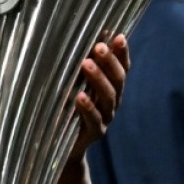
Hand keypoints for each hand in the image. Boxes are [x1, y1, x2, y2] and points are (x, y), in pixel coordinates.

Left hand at [68, 34, 128, 162]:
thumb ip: (82, 65)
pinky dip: (88, 107)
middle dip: (109, 61)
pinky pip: (94, 119)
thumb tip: (83, 36)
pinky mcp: (94, 133)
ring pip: (108, 97)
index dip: (122, 53)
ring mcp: (106, 118)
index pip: (122, 67)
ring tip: (86, 64)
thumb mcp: (74, 84)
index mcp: (111, 87)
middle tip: (98, 46)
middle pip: (118, 79)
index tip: (118, 36)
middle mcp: (112, 102)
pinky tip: (80, 97)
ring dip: (98, 79)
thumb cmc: (67, 109)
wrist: (61, 147)